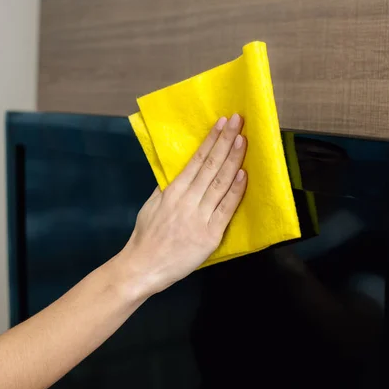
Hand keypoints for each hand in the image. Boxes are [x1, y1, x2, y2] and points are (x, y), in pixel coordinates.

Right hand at [119, 114, 246, 295]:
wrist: (143, 267)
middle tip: (238, 121)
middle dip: (226, 141)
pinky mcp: (210, 235)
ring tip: (243, 140)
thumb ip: (167, 188)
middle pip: (211, 166)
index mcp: (173, 191)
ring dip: (233, 160)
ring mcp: (200, 217)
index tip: (222, 122)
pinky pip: (226, 209)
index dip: (211, 140)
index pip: (196, 160)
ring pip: (220, 183)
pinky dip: (236, 191)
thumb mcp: (152, 205)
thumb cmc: (147, 237)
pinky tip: (244, 174)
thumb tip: (182, 171)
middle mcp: (187, 200)